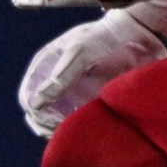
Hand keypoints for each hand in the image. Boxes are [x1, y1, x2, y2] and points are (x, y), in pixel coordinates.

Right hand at [17, 12, 166, 137]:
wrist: (138, 33)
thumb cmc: (105, 37)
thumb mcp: (80, 52)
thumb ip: (61, 77)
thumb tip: (37, 103)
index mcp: (46, 65)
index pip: (28, 95)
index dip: (34, 111)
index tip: (48, 122)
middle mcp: (56, 80)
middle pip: (39, 110)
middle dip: (45, 124)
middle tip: (60, 132)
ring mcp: (74, 89)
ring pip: (57, 117)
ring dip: (61, 128)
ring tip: (73, 132)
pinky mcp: (92, 96)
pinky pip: (78, 117)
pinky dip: (78, 126)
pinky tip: (85, 130)